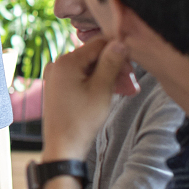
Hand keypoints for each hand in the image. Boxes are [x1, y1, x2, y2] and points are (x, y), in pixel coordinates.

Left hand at [40, 35, 134, 160]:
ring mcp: (55, 76)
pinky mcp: (57, 87)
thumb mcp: (102, 89)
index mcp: (66, 62)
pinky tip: (112, 92)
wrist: (63, 147)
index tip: (132, 68)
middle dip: (115, 68)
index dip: (119, 53)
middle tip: (132, 83)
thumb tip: (120, 41)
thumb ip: (111, 63)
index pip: (98, 44)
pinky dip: (96, 83)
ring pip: (89, 68)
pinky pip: (81, 77)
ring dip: (108, 77)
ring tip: (127, 91)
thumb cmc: (81, 121)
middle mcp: (57, 64)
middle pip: (94, 57)